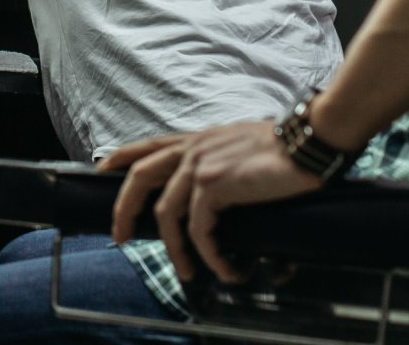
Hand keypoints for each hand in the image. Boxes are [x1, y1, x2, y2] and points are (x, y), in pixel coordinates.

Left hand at [103, 122, 320, 282]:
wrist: (307, 142)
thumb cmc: (283, 149)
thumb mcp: (239, 146)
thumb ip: (218, 160)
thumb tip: (211, 192)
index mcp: (199, 137)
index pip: (150, 144)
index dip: (121, 157)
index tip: (101, 171)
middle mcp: (194, 147)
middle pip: (141, 176)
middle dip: (123, 209)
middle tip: (119, 238)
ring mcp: (202, 164)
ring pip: (166, 214)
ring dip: (177, 251)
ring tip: (191, 272)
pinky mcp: (215, 184)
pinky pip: (199, 230)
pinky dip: (209, 255)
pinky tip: (226, 267)